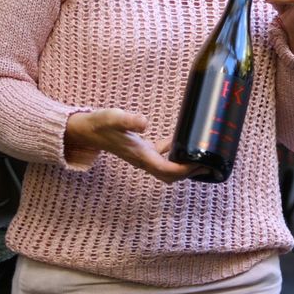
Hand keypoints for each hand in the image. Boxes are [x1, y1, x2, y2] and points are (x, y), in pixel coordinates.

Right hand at [65, 108, 198, 182]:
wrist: (86, 130)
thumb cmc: (99, 124)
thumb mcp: (113, 117)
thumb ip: (128, 120)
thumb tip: (146, 122)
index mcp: (140, 155)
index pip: (167, 170)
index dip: (184, 170)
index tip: (201, 163)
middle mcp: (143, 160)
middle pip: (170, 175)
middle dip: (189, 173)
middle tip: (207, 162)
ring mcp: (142, 157)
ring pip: (167, 169)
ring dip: (183, 167)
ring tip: (200, 156)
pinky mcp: (141, 150)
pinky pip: (162, 158)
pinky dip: (174, 155)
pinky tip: (181, 143)